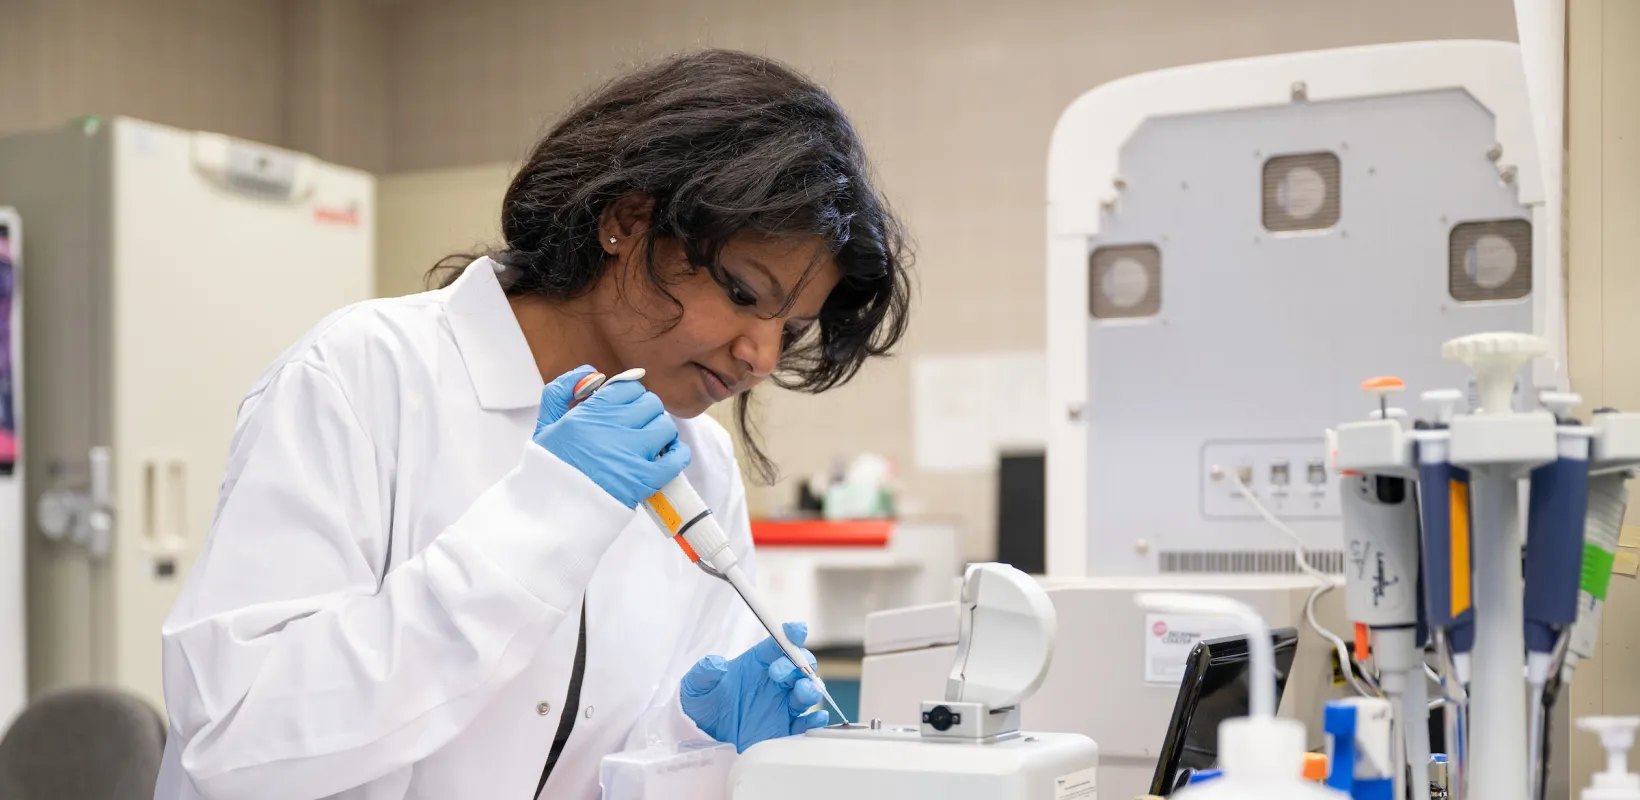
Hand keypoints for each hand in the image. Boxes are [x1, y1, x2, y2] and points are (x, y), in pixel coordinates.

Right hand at [533, 366, 690, 507]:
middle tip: (638, 427)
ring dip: (661, 432)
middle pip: (650, 403)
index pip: (629, 387)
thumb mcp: (546, 424)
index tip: (626, 409)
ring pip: (665, 426)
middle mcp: (613, 427)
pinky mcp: (645, 479)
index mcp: (591, 412)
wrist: (552, 514)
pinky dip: (677, 454)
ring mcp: (632, 453)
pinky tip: (668, 456)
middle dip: (646, 413)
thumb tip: (591, 371)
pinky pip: (677, 457)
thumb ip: (561, 391)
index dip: (631, 396)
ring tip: (650, 443)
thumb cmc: (549, 469)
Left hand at [680, 622, 829, 752]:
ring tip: (802, 691)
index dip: (790, 634)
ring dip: (810, 688)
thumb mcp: (695, 685)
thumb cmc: (702, 702)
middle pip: (799, 664)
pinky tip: (817, 718)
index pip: (778, 644)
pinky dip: (815, 720)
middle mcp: (774, 680)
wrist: (701, 734)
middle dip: (797, 664)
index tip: (796, 630)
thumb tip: (716, 664)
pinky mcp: (784, 728)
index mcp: (757, 663)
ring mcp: (781, 703)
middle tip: (777, 673)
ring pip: (807, 691)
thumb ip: (704, 672)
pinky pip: (805, 723)